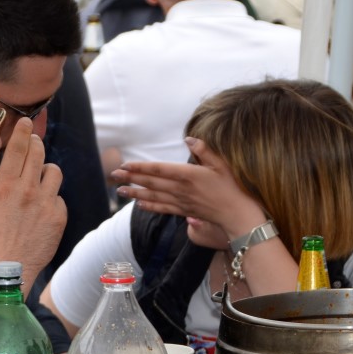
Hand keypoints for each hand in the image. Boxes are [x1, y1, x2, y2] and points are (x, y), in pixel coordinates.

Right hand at [0, 117, 66, 298]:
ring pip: (54, 171)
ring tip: (39, 177)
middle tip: (33, 144)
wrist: (7, 268)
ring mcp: (46, 204)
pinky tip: (41, 208)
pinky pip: (59, 197)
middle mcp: (27, 191)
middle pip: (38, 153)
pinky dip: (51, 198)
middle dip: (36, 143)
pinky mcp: (59, 217)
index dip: (22, 131)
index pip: (17, 148)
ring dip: (46, 170)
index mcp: (5, 186)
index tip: (26, 122)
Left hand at [112, 137, 266, 240]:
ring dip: (135, 194)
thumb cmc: (234, 187)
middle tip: (113, 176)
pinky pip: (163, 208)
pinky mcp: (184, 211)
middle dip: (130, 179)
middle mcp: (181, 189)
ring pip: (153, 197)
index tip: (125, 165)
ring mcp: (181, 202)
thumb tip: (188, 138)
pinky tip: (139, 205)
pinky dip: (149, 206)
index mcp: (188, 175)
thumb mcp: (222, 164)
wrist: (239, 215)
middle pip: (151, 183)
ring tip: (119, 192)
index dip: (140, 167)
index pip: (158, 169)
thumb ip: (204, 150)